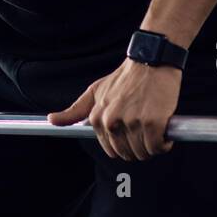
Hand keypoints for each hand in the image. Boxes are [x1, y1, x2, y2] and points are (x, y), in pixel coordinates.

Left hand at [48, 59, 180, 160]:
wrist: (150, 62)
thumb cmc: (124, 79)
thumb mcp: (95, 91)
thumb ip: (74, 110)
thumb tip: (52, 120)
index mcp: (97, 118)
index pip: (111, 150)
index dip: (124, 145)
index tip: (132, 133)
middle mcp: (112, 121)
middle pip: (127, 154)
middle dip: (138, 148)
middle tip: (145, 130)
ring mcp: (133, 122)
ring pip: (143, 153)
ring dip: (152, 146)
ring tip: (154, 127)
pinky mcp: (152, 122)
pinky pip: (158, 147)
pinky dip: (164, 143)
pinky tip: (164, 130)